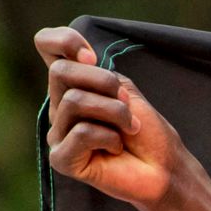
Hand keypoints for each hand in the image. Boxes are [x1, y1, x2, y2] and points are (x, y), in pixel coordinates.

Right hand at [37, 26, 186, 209]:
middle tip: (126, 103)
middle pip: (60, 72)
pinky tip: (116, 149)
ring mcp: (57, 134)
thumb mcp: (124, 90)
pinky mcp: (61, 159)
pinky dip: (109, 138)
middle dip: (104, 83)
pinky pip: (82, 132)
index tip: (91, 57)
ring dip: (114, 112)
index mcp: (72, 86)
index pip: (46, 45)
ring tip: (129, 129)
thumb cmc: (147, 132)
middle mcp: (59, 108)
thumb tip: (75, 62)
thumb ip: (96, 72)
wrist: (165, 169)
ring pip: (74, 100)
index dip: (64, 41)